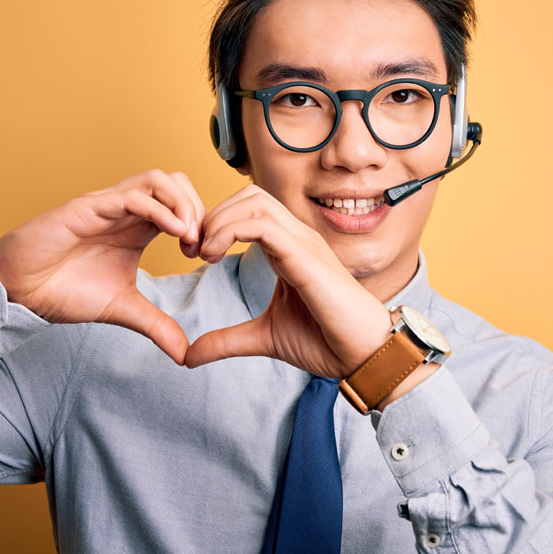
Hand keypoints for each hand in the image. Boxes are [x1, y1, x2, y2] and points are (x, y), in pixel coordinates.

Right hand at [0, 170, 205, 363]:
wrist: (21, 291)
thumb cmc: (64, 290)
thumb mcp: (123, 310)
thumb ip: (156, 326)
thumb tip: (185, 355)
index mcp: (137, 226)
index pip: (182, 204)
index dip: (202, 224)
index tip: (205, 257)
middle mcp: (126, 210)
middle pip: (176, 181)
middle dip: (198, 209)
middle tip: (199, 246)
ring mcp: (108, 205)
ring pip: (158, 179)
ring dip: (183, 204)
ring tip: (189, 237)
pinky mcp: (88, 207)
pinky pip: (132, 196)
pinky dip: (160, 209)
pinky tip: (174, 233)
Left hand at [184, 185, 391, 377]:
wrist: (364, 357)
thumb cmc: (326, 341)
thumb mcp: (262, 337)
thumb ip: (226, 340)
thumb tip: (188, 355)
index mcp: (288, 248)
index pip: (248, 209)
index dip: (215, 223)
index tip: (195, 255)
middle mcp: (297, 238)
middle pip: (248, 196)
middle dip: (213, 215)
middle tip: (193, 250)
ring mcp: (303, 243)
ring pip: (253, 201)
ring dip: (218, 220)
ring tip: (203, 253)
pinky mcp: (305, 257)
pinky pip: (263, 225)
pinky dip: (229, 231)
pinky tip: (214, 256)